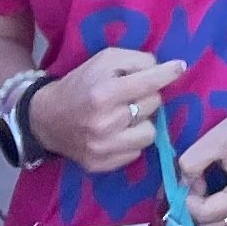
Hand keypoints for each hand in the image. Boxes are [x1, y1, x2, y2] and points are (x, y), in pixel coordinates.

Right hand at [30, 44, 190, 171]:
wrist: (46, 119)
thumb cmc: (80, 84)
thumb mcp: (103, 60)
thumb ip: (135, 60)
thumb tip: (164, 69)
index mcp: (104, 94)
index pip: (149, 83)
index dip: (167, 73)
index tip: (180, 67)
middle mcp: (105, 123)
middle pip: (153, 105)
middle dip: (147, 96)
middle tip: (130, 94)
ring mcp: (103, 148)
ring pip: (150, 132)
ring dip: (143, 121)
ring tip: (126, 115)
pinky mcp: (102, 165)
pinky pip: (136, 152)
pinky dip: (132, 141)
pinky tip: (117, 132)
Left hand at [181, 80, 226, 225]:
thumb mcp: (213, 140)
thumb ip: (190, 165)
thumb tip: (184, 188)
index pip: (205, 215)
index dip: (188, 200)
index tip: (190, 179)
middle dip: (195, 212)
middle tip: (194, 187)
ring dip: (207, 223)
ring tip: (203, 199)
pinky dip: (221, 225)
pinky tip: (216, 204)